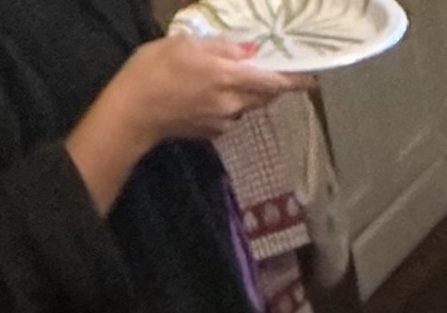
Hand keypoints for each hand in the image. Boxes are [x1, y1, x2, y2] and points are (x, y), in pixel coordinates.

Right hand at [100, 36, 289, 145]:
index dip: (295, 81)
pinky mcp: (211, 133)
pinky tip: (208, 95)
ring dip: (248, 93)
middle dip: (272, 85)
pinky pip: (230, 116)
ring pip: (248, 106)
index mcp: (229, 78)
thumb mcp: (187, 44)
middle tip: (270, 71)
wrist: (133, 111)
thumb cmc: (155, 69)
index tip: (313, 78)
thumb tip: (250, 51)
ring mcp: (223, 121)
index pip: (273, 82)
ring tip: (232, 78)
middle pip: (265, 96)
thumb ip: (223, 48)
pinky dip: (229, 104)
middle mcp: (233, 104)